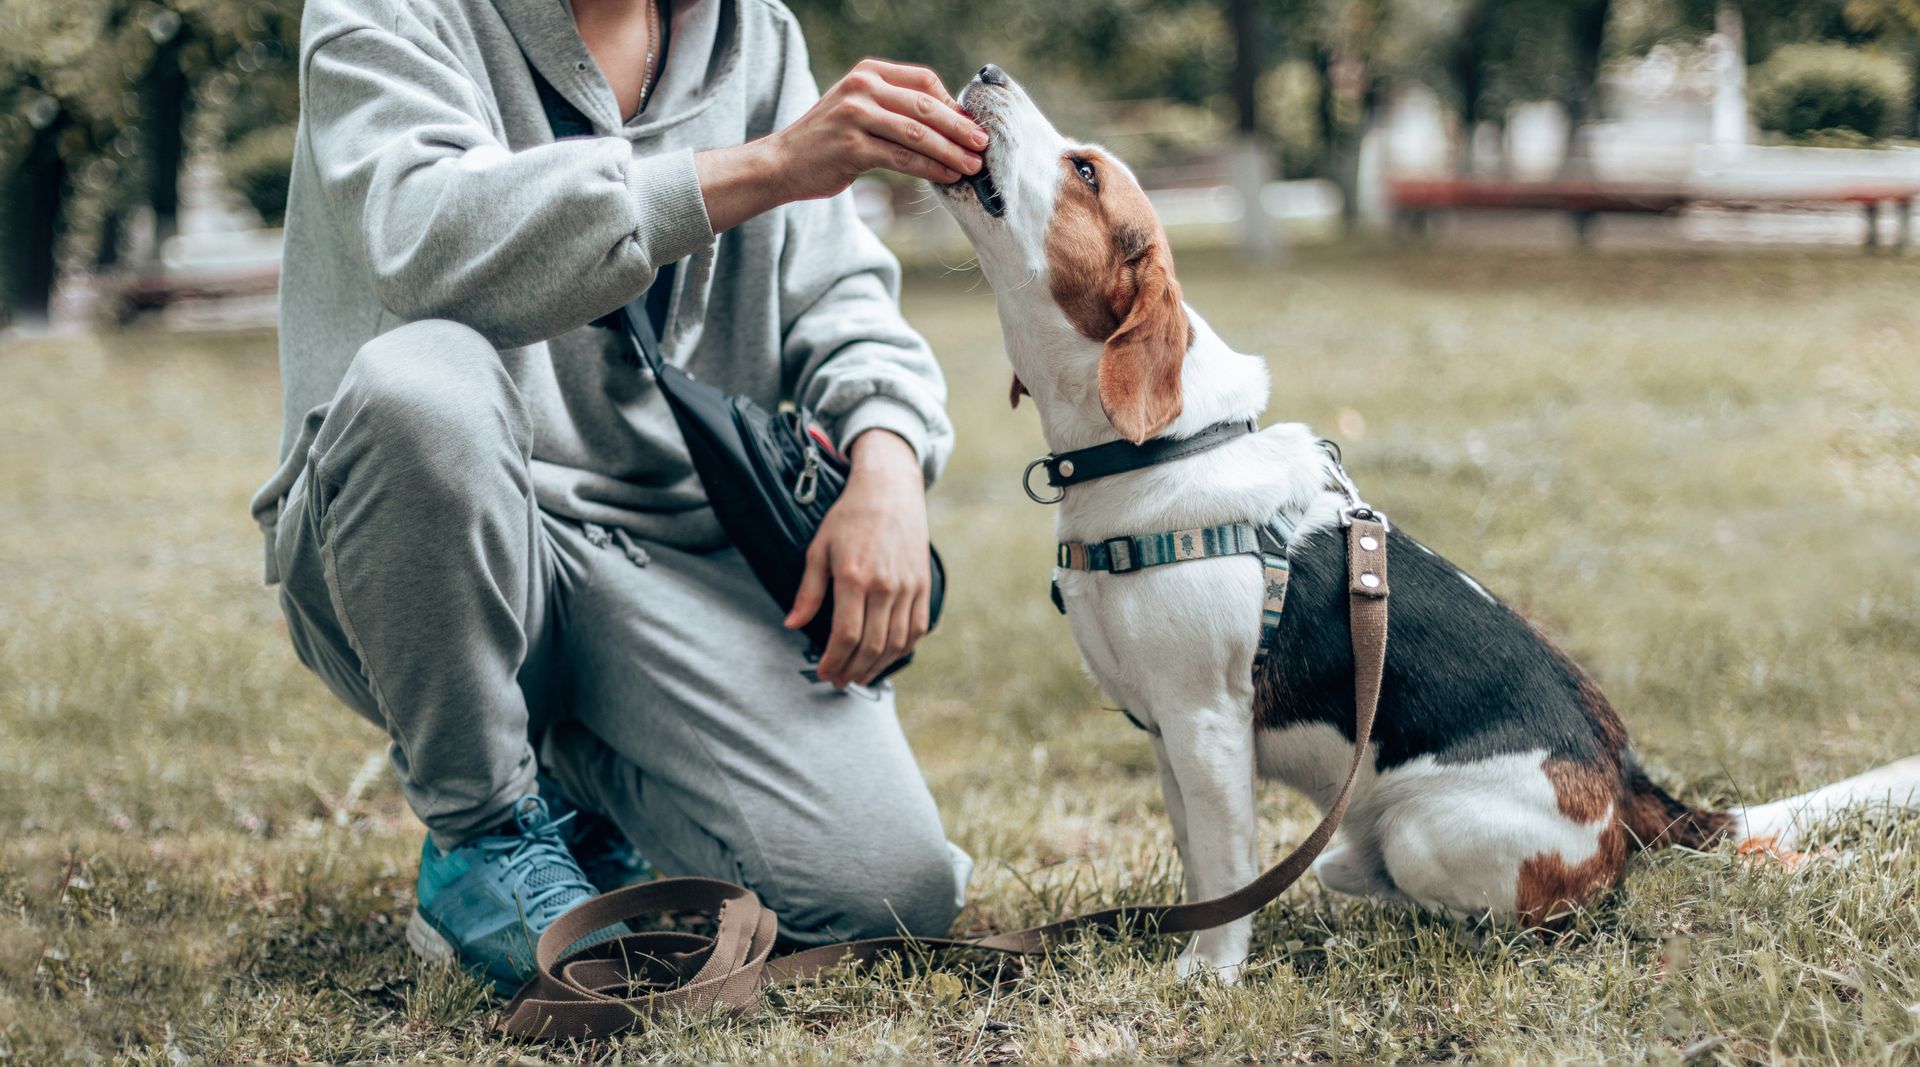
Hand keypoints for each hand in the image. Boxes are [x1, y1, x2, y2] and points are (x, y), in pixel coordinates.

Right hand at [696, 59, 987, 231]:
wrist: (781, 163)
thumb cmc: (828, 142)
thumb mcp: (859, 110)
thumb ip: (896, 108)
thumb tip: (951, 122)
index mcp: (868, 72)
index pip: (923, 80)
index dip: (952, 103)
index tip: (970, 125)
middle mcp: (862, 86)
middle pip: (926, 105)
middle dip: (960, 128)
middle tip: (983, 145)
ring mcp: (855, 115)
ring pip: (918, 134)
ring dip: (950, 152)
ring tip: (971, 167)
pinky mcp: (852, 146)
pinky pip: (902, 158)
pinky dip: (930, 168)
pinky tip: (947, 176)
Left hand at [784, 430, 930, 686]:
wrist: (890, 490)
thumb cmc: (849, 517)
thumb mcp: (819, 549)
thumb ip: (808, 591)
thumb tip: (792, 625)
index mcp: (854, 577)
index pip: (846, 635)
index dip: (833, 660)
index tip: (823, 672)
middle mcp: (885, 586)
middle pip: (871, 645)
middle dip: (852, 670)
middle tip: (838, 681)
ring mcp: (908, 587)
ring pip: (896, 643)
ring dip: (876, 666)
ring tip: (859, 676)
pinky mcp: (923, 586)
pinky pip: (916, 629)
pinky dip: (902, 649)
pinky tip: (885, 657)